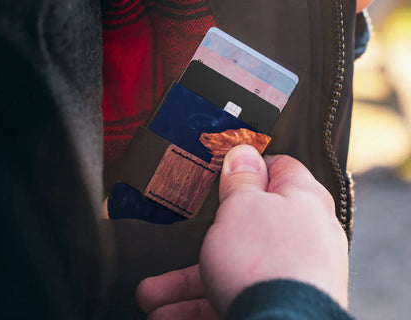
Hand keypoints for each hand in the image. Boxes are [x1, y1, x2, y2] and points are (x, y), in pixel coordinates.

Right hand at [137, 146, 347, 317]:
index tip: (223, 171)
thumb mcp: (241, 207)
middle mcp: (302, 233)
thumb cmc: (263, 262)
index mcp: (301, 199)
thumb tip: (245, 151)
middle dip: (205, 233)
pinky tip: (169, 313)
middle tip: (179, 237)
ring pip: (234, 264)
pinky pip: (238, 292)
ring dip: (189, 280)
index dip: (250, 165)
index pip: (279, 167)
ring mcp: (293, 270)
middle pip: (246, 222)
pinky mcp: (281, 300)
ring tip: (154, 296)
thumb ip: (241, 178)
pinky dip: (204, 303)